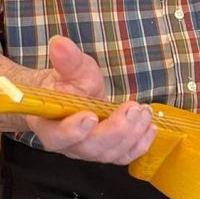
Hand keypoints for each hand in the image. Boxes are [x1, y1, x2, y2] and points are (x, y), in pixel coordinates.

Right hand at [25, 35, 156, 164]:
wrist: (71, 95)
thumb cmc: (67, 83)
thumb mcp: (69, 66)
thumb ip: (66, 59)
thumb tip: (59, 43)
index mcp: (49, 125)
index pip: (56, 136)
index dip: (72, 130)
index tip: (91, 116)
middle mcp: (68, 144)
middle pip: (89, 148)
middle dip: (115, 130)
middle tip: (132, 108)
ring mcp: (88, 151)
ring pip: (109, 153)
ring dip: (131, 134)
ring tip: (144, 112)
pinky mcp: (106, 152)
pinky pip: (123, 156)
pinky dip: (140, 144)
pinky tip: (150, 127)